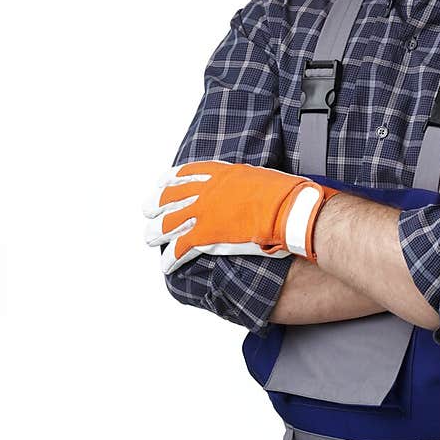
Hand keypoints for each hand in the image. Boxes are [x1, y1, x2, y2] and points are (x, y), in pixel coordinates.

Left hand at [143, 160, 340, 274]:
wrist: (289, 210)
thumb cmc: (283, 195)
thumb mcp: (257, 176)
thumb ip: (240, 182)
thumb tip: (242, 187)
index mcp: (218, 174)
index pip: (183, 174)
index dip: (169, 181)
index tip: (161, 184)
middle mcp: (205, 191)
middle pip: (169, 198)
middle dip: (156, 205)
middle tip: (149, 211)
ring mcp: (202, 214)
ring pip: (167, 224)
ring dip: (156, 232)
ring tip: (150, 238)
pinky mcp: (205, 238)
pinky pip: (178, 250)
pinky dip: (170, 259)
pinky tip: (166, 266)